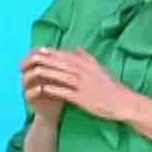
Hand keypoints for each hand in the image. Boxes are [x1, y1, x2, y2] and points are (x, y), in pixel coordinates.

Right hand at [19, 50, 65, 124]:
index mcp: (37, 67)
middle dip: (36, 60)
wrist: (54, 110)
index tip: (49, 49)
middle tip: (45, 58)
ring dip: (34, 74)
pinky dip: (34, 90)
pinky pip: (28, 93)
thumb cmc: (61, 90)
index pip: (34, 54)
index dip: (40, 51)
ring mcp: (27, 87)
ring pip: (26, 77)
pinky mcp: (28, 99)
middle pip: (27, 63)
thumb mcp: (65, 75)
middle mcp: (29, 75)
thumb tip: (79, 48)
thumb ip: (69, 63)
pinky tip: (41, 89)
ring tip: (42, 72)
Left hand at [23, 48, 139, 122]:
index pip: (64, 55)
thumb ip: (87, 58)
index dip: (49, 53)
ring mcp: (82, 85)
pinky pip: (64, 92)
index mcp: (87, 64)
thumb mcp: (100, 68)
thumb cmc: (111, 86)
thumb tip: (77, 49)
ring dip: (45, 74)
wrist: (123, 102)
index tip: (36, 51)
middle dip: (42, 61)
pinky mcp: (82, 98)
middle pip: (59, 63)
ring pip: (60, 76)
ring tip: (31, 72)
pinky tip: (42, 89)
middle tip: (28, 60)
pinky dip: (53, 90)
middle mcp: (84, 71)